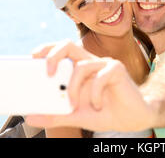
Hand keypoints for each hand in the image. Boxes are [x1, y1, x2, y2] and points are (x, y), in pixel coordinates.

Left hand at [27, 40, 154, 131]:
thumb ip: (55, 115)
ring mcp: (105, 64)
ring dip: (73, 87)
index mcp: (81, 69)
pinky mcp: (117, 69)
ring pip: (81, 66)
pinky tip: (98, 105)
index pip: (62, 51)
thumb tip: (30, 117)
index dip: (47, 49)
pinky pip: (99, 77)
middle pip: (69, 45)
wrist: (134, 118)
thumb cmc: (107, 112)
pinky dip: (94, 94)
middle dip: (54, 54)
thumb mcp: (76, 116)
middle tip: (47, 72)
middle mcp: (92, 63)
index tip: (32, 57)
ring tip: (75, 104)